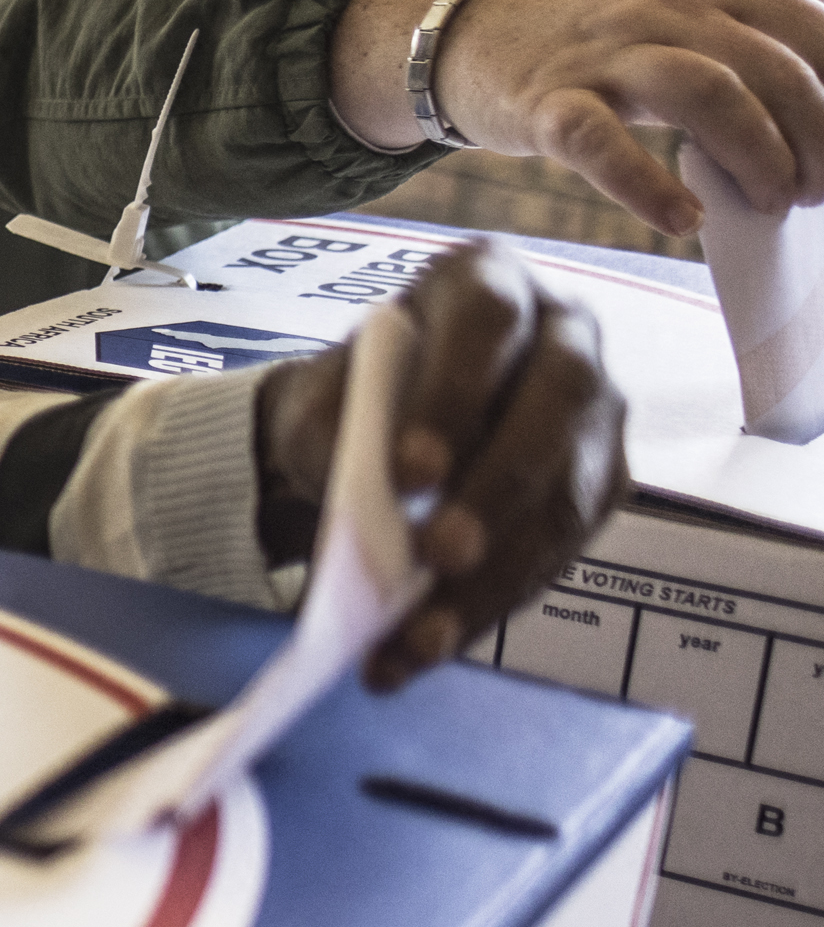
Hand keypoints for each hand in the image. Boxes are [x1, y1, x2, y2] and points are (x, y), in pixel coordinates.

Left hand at [251, 241, 629, 688]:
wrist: (362, 439)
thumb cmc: (349, 403)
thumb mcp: (325, 404)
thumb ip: (341, 436)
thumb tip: (368, 510)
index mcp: (489, 284)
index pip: (488, 323)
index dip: (455, 395)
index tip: (408, 473)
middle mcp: (563, 336)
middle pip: (555, 405)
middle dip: (495, 488)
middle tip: (437, 555)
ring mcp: (595, 412)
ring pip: (569, 493)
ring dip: (496, 572)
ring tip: (420, 636)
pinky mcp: (601, 484)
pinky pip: (563, 549)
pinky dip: (493, 602)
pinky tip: (434, 642)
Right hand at [331, 0, 823, 235]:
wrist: (467, 25)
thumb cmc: (594, 41)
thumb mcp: (682, 21)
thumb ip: (749, 56)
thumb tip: (820, 132)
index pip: (813, 33)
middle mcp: (666, 11)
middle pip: (772, 69)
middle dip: (815, 140)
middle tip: (817, 193)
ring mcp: (604, 55)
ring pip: (706, 91)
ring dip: (757, 155)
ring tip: (771, 204)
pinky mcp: (546, 103)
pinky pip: (601, 144)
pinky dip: (648, 186)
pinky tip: (683, 220)